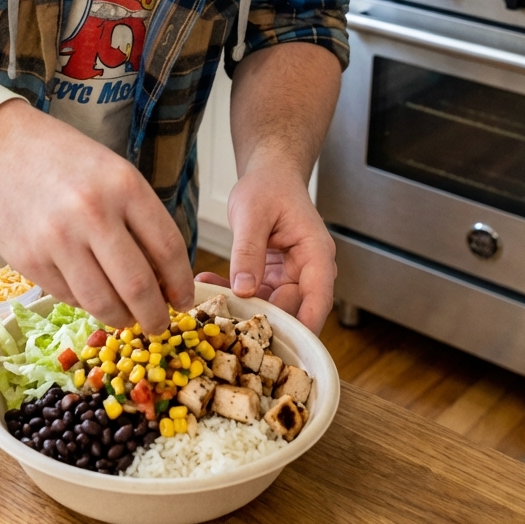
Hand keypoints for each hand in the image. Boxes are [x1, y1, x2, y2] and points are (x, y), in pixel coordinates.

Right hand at [0, 100, 194, 334]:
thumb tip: (164, 277)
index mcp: (123, 186)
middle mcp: (92, 213)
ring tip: (127, 317)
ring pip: (103, 302)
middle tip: (159, 325)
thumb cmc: (64, 159)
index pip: (167, 248)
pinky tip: (92, 294)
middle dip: (155, 315)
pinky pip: (69, 297)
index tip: (184, 301)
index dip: (181, 283)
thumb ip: (138, 219)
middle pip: (138, 286)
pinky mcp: (29, 260)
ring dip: (121, 319)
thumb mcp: (112, 173)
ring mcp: (57, 240)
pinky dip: (86, 303)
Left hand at [196, 167, 335, 334]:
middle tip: (225, 325)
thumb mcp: (252, 214)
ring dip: (241, 307)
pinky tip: (207, 284)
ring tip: (207, 303)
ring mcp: (290, 278)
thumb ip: (248, 251)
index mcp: (315, 254)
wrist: (269, 176)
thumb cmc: (269, 186)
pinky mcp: (272, 279)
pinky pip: (254, 295)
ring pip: (270, 307)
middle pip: (293, 310)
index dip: (304, 327)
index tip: (282, 347)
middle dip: (261, 321)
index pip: (318, 299)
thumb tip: (244, 290)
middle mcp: (308, 271)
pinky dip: (233, 293)